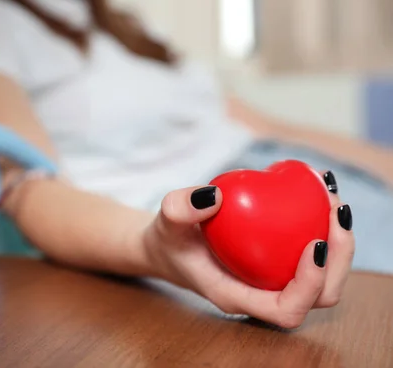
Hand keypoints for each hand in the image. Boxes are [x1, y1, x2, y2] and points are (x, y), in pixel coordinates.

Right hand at [144, 178, 353, 328]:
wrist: (169, 247)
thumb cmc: (168, 239)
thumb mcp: (166, 220)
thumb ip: (180, 208)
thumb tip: (215, 196)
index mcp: (237, 296)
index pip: (285, 310)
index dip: (310, 284)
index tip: (314, 243)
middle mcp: (261, 296)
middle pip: (319, 296)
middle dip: (339, 258)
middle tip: (334, 210)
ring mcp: (272, 283)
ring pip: (324, 279)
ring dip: (340, 243)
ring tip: (332, 199)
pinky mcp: (277, 267)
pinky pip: (312, 257)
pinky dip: (325, 230)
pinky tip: (319, 194)